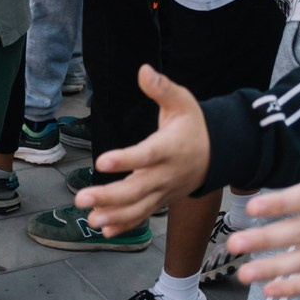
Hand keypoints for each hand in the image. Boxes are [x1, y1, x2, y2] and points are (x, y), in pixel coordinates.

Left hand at [78, 66, 206, 232]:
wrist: (217, 153)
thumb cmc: (194, 125)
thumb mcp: (183, 101)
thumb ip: (162, 88)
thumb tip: (144, 70)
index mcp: (169, 147)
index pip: (146, 155)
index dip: (125, 159)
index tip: (101, 161)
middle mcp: (166, 173)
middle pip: (137, 189)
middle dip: (109, 196)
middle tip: (82, 198)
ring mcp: (164, 190)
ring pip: (139, 207)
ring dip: (114, 215)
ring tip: (91, 219)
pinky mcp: (161, 200)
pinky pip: (143, 215)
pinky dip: (125, 224)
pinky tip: (104, 229)